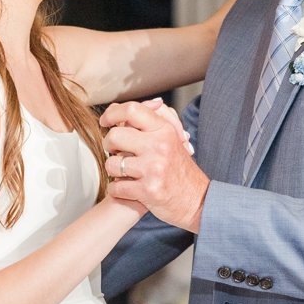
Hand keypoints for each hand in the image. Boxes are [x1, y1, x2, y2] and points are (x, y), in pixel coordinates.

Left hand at [100, 100, 209, 232]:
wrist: (198, 201)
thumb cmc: (181, 170)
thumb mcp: (175, 139)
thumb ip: (161, 118)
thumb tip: (151, 102)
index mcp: (164, 131)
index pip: (131, 110)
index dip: (112, 113)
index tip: (105, 121)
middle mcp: (159, 147)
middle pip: (115, 135)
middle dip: (108, 144)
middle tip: (114, 150)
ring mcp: (153, 169)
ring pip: (112, 163)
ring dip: (112, 170)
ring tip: (123, 172)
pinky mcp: (147, 191)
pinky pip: (115, 187)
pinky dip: (116, 189)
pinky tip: (125, 188)